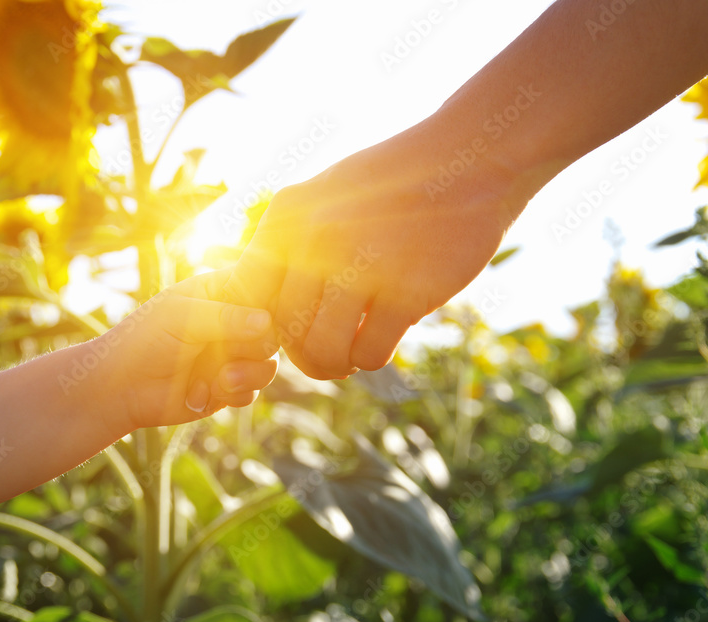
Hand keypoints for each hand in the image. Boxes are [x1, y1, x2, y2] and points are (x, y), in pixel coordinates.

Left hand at [92, 271, 278, 433]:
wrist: (120, 388)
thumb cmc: (144, 341)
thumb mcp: (183, 318)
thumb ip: (225, 317)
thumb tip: (267, 321)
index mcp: (220, 292)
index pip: (262, 288)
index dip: (269, 303)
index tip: (262, 317)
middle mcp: (231, 322)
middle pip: (272, 331)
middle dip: (254, 347)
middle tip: (230, 353)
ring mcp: (231, 355)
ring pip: (268, 365)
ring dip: (247, 375)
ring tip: (220, 380)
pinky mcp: (228, 387)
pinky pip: (252, 392)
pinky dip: (233, 395)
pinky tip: (202, 394)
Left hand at [223, 116, 523, 379]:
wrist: (469, 159)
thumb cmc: (392, 184)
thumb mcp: (325, 197)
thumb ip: (289, 243)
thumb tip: (260, 306)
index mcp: (287, 217)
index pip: (250, 293)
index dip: (267, 323)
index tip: (292, 328)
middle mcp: (313, 241)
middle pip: (286, 330)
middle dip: (304, 355)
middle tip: (327, 355)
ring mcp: (359, 266)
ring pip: (322, 351)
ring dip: (337, 364)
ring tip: (351, 355)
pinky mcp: (404, 291)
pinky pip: (370, 352)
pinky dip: (372, 357)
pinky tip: (384, 338)